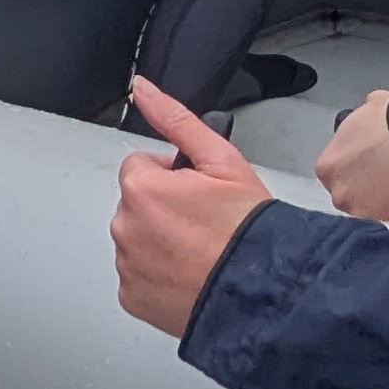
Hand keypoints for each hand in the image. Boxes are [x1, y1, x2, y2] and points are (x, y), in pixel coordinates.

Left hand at [110, 76, 272, 339]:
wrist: (263, 291)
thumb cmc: (247, 228)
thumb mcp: (221, 160)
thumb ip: (175, 119)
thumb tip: (143, 89)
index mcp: (142, 189)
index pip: (142, 166)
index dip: (174, 176)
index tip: (198, 194)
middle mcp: (125, 228)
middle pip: (137, 203)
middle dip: (163, 208)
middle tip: (203, 224)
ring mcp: (128, 267)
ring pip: (137, 239)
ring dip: (160, 241)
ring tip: (200, 251)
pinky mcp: (133, 298)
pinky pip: (138, 275)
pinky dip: (157, 274)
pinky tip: (188, 274)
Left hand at [313, 90, 388, 224]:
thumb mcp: (371, 106)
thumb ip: (362, 118)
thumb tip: (370, 115)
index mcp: (328, 166)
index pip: (337, 169)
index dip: (356, 163)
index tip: (372, 159)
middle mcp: (340, 194)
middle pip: (352, 193)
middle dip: (369, 185)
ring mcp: (366, 213)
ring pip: (375, 208)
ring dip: (388, 199)